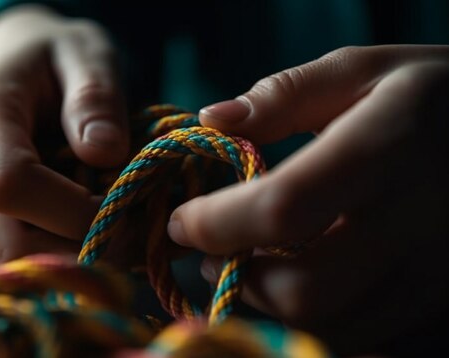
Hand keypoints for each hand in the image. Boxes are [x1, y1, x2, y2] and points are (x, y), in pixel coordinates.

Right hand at [0, 5, 128, 263]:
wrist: (17, 67)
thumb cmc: (54, 57)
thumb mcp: (85, 54)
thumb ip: (95, 96)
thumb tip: (105, 154)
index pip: (9, 184)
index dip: (71, 209)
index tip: (123, 205)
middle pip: (9, 240)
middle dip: (79, 247)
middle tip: (135, 232)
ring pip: (16, 258)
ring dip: (75, 257)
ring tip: (122, 229)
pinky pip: (22, 256)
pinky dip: (65, 255)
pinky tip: (98, 230)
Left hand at [167, 45, 448, 354]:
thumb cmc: (433, 96)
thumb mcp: (363, 71)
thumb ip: (285, 95)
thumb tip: (212, 121)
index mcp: (388, 150)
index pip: (283, 208)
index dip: (217, 224)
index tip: (182, 222)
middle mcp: (419, 223)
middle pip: (305, 291)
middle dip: (242, 280)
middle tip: (217, 254)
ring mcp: (441, 278)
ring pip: (335, 330)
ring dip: (277, 308)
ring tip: (261, 267)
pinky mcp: (447, 309)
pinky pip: (372, 342)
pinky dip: (325, 322)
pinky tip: (315, 284)